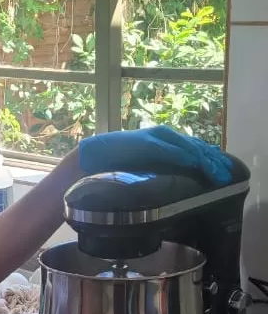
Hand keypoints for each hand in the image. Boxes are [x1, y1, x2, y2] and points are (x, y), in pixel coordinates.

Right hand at [78, 125, 231, 185]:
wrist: (90, 159)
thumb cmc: (115, 166)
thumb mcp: (144, 168)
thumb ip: (161, 168)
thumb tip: (182, 177)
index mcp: (162, 142)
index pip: (191, 148)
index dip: (209, 158)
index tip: (222, 170)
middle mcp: (161, 136)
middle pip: (193, 146)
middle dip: (211, 159)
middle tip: (224, 174)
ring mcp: (153, 139)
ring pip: (185, 146)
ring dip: (202, 157)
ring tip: (215, 170)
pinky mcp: (145, 143)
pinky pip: (167, 149)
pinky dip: (181, 154)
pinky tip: (193, 161)